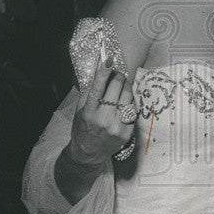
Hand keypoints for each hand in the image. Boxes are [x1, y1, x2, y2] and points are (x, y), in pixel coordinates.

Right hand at [67, 48, 136, 165]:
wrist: (89, 153)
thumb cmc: (83, 128)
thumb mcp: (80, 110)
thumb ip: (89, 93)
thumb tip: (99, 73)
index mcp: (89, 113)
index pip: (97, 89)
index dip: (103, 73)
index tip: (109, 60)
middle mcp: (103, 119)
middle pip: (117, 88)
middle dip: (118, 76)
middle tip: (117, 73)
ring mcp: (117, 126)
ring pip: (128, 97)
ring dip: (126, 87)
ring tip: (122, 86)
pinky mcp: (127, 132)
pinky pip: (133, 110)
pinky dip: (129, 102)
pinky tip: (124, 102)